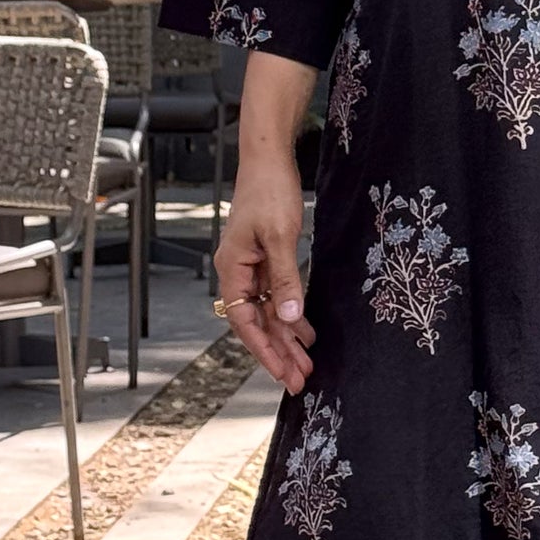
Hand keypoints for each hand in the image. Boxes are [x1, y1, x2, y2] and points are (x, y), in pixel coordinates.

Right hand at [215, 158, 314, 393]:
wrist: (269, 159)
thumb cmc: (269, 191)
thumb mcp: (280, 236)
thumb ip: (285, 278)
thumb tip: (289, 315)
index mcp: (232, 269)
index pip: (244, 322)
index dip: (263, 350)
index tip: (282, 373)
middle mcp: (237, 272)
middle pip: (257, 323)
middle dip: (279, 352)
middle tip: (300, 380)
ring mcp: (252, 266)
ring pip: (268, 312)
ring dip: (287, 337)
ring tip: (307, 364)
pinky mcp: (266, 258)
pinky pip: (277, 294)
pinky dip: (292, 313)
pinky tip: (306, 331)